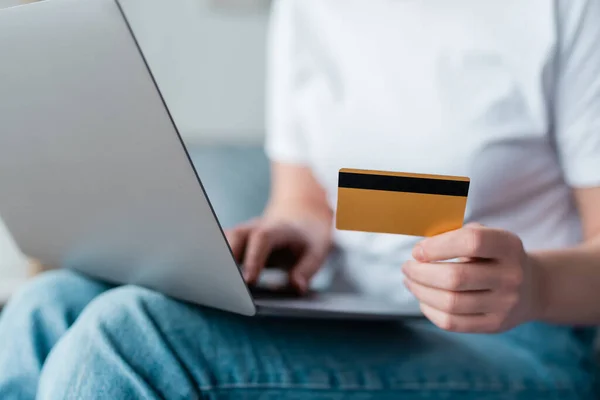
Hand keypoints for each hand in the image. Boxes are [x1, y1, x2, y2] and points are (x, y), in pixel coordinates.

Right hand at [225, 217, 330, 292]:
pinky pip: (219, 249)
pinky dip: (215, 263)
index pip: (262, 238)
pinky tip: (214, 282)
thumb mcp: (317, 251)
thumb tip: (296, 287)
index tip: (248, 281)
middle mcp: (255, 227)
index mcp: (278, 228)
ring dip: (217, 260)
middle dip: (227, 258)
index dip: (254, 258)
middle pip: (236, 236)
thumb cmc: (308, 239)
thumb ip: (306, 269)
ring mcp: (242, 233)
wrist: (300, 218)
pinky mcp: (234, 242)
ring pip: (222, 241)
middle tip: (226, 285)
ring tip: (215, 286)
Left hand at [402, 223, 540, 332]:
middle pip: (455, 278)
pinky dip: (430, 310)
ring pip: (450, 303)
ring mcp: (505, 304)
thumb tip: (419, 249)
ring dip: (420, 291)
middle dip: (421, 272)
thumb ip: (455, 235)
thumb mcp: (486, 235)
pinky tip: (423, 299)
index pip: (472, 241)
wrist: (532, 287)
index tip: (417, 250)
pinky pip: (453, 323)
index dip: (438, 246)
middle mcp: (511, 275)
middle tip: (407, 267)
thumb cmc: (494, 255)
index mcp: (508, 245)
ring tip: (410, 281)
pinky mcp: (495, 325)